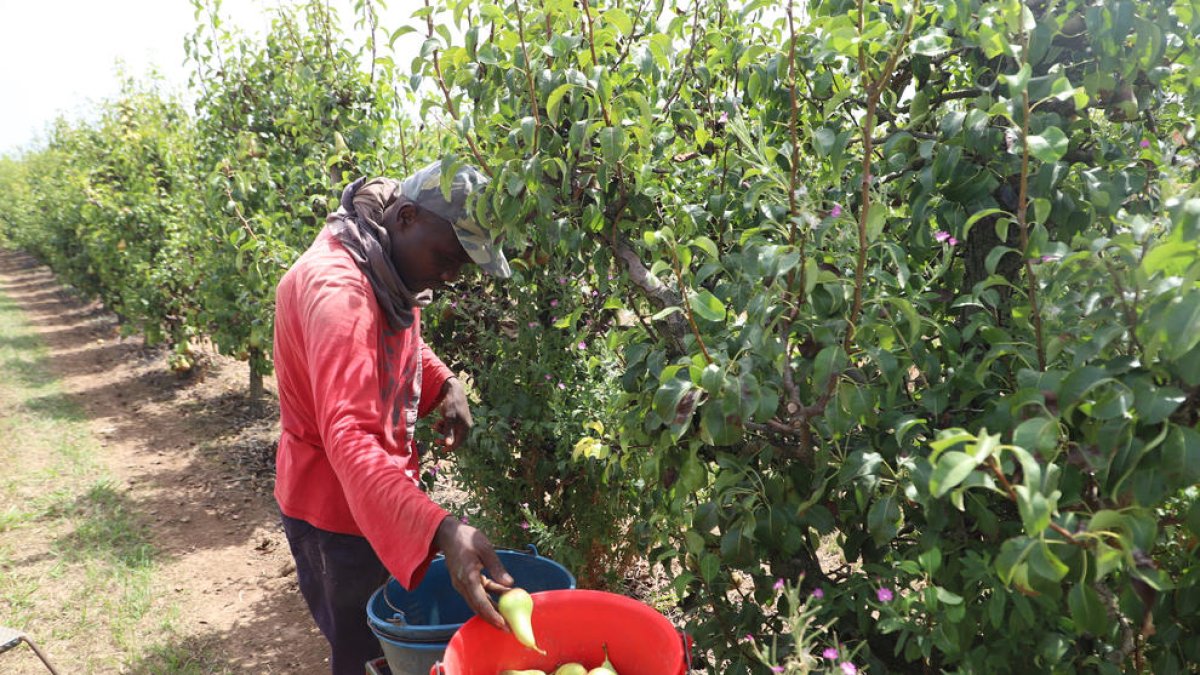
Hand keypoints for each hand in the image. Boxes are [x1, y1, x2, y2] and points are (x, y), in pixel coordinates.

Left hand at [433, 378, 471, 450]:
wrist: (453, 390)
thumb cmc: (451, 404)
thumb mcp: (448, 419)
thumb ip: (448, 432)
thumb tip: (448, 444)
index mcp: (465, 427)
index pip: (459, 442)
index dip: (450, 447)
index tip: (442, 451)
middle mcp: (465, 426)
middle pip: (455, 438)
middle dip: (444, 437)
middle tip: (435, 440)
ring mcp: (461, 421)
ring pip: (451, 431)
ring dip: (442, 430)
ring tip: (434, 425)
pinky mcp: (457, 417)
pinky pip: (450, 425)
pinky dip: (443, 425)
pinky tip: (437, 421)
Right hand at [433, 515, 512, 629]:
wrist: (448, 535)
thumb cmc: (467, 538)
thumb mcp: (485, 548)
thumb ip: (497, 567)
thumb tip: (510, 584)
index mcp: (467, 577)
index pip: (480, 601)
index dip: (492, 614)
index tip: (503, 624)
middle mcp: (462, 585)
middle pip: (478, 607)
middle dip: (493, 619)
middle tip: (508, 628)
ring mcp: (462, 584)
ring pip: (478, 602)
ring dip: (492, 610)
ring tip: (507, 618)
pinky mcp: (464, 581)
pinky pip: (478, 593)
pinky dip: (489, 596)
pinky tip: (503, 594)